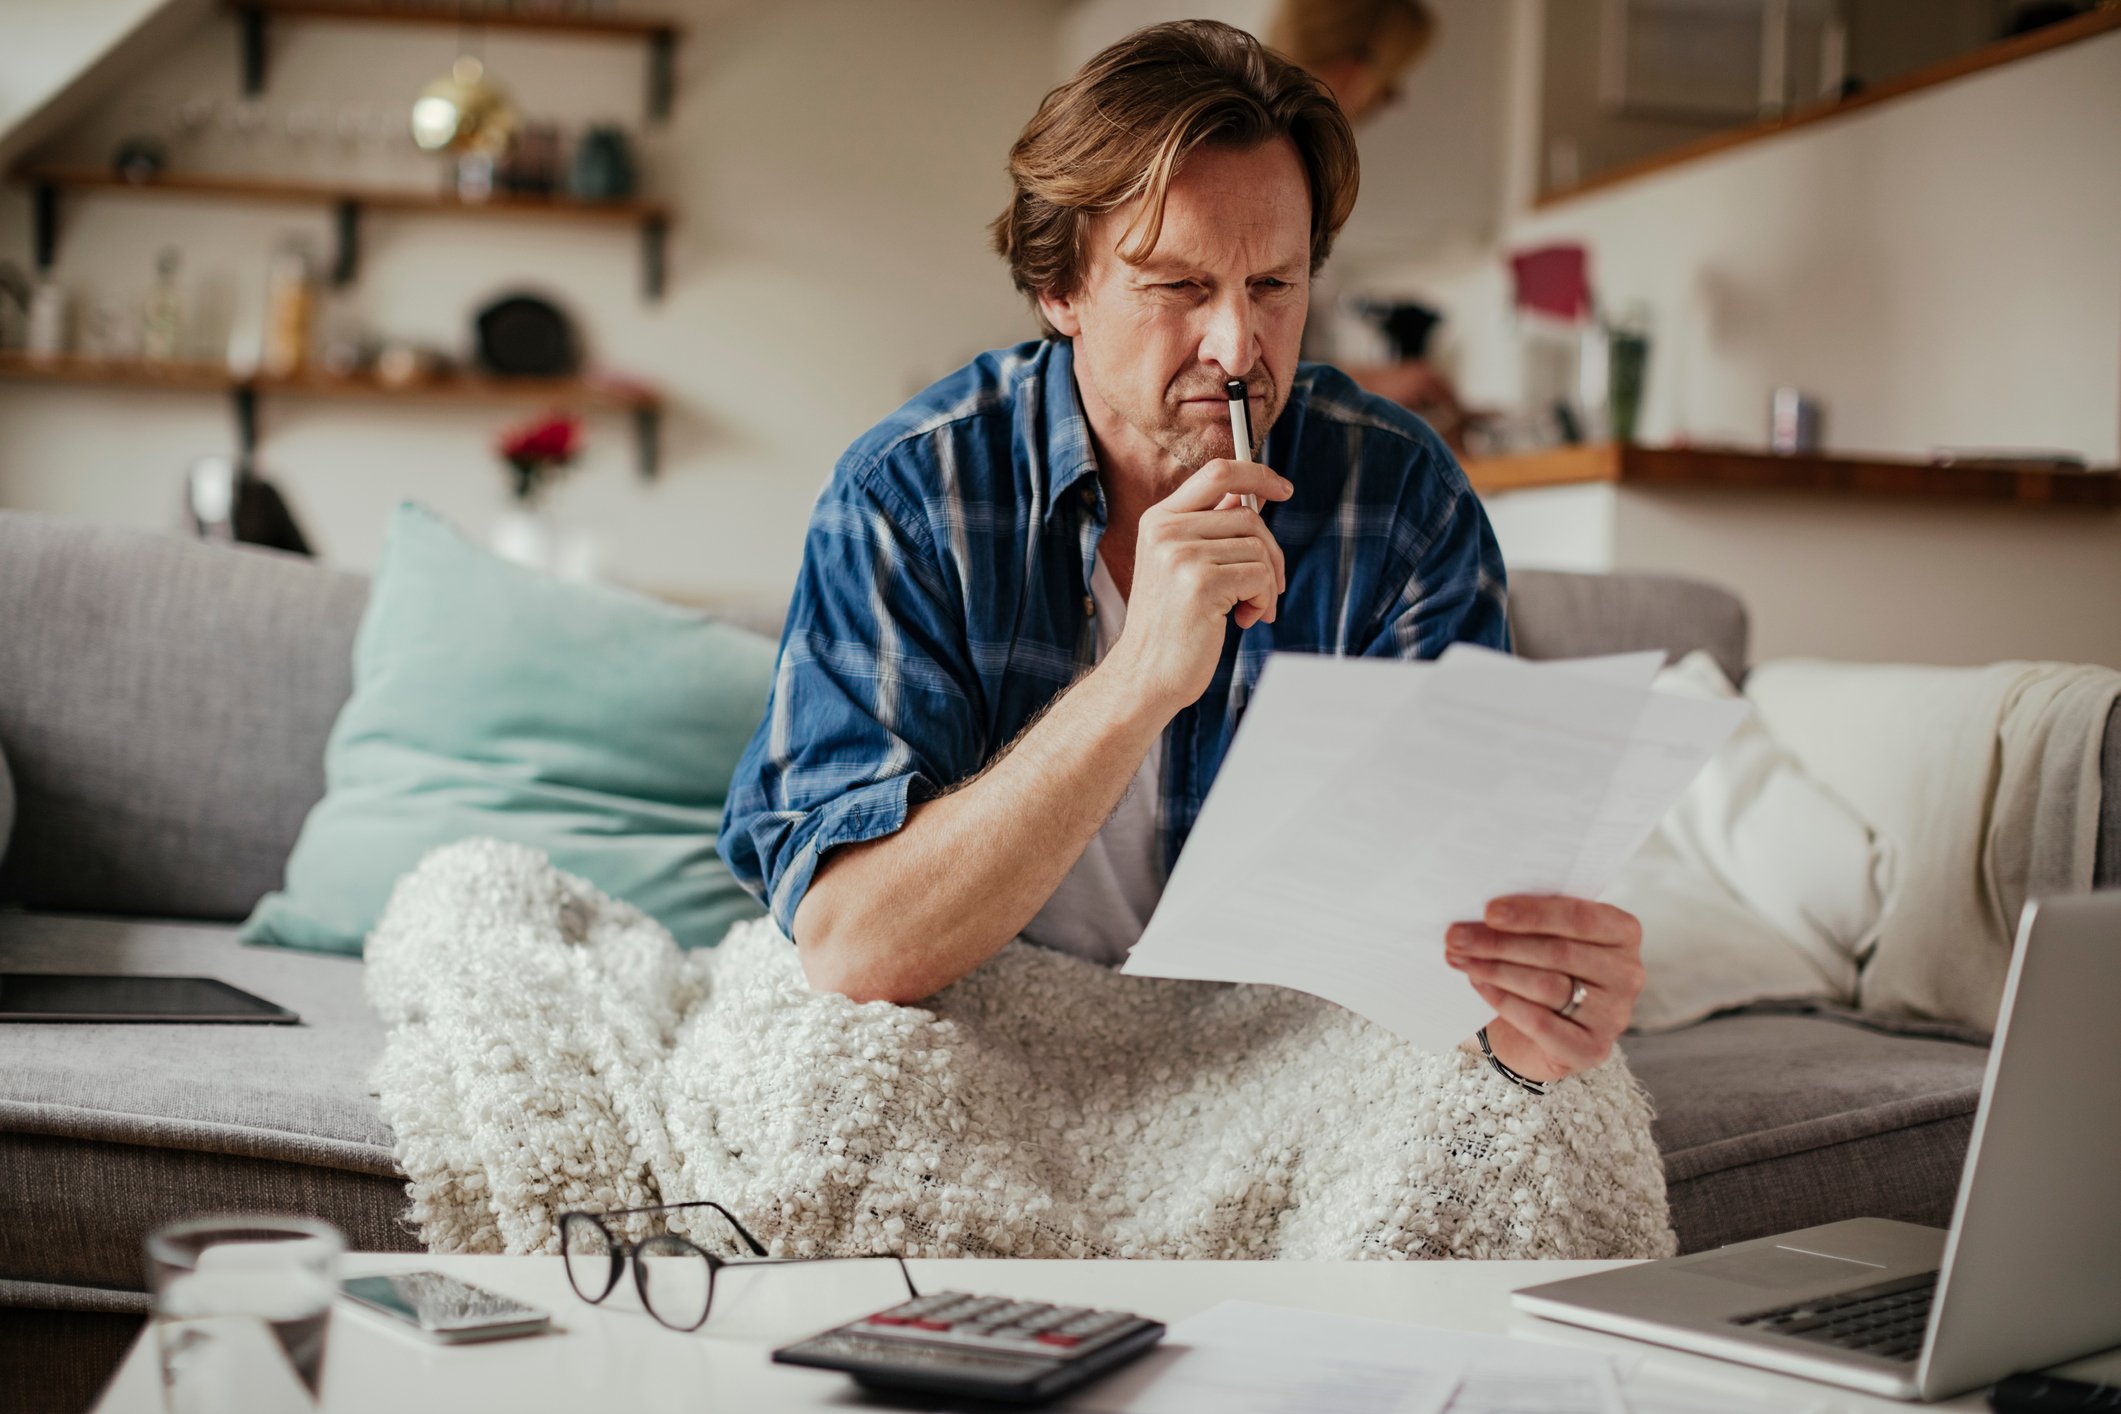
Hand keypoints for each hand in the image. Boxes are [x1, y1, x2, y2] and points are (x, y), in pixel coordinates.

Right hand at [1107, 458, 1291, 715]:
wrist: (1146, 675)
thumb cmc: (1171, 625)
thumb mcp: (1182, 565)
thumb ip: (1211, 527)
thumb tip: (1252, 492)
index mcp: (1158, 519)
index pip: (1217, 473)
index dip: (1257, 474)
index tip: (1283, 488)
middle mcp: (1165, 530)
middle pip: (1247, 514)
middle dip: (1271, 551)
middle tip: (1267, 587)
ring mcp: (1181, 555)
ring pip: (1258, 546)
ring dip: (1266, 584)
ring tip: (1248, 610)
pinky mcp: (1201, 583)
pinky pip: (1260, 575)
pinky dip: (1263, 600)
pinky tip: (1243, 620)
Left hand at [1445, 895, 1644, 1082]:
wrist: (1537, 1029)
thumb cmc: (1540, 966)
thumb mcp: (1542, 935)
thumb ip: (1529, 919)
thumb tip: (1482, 907)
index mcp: (1623, 932)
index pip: (1579, 917)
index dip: (1532, 914)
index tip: (1488, 911)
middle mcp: (1628, 973)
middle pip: (1558, 952)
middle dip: (1499, 943)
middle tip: (1455, 937)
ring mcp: (1615, 1015)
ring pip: (1547, 985)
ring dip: (1495, 969)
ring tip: (1458, 958)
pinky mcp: (1593, 1049)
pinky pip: (1542, 1023)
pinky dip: (1504, 1001)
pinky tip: (1478, 984)